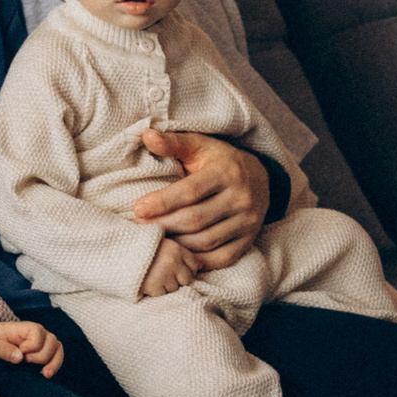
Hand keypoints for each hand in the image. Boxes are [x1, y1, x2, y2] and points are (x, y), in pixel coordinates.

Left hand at [0, 319, 62, 377]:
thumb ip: (2, 349)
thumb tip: (20, 357)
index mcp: (22, 327)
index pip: (38, 333)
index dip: (32, 346)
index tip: (21, 355)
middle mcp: (35, 333)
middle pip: (52, 341)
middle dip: (42, 356)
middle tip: (26, 363)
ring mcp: (40, 343)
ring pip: (58, 349)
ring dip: (54, 363)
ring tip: (44, 374)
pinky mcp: (40, 354)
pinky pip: (56, 357)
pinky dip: (54, 366)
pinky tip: (45, 375)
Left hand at [131, 129, 269, 270]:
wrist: (260, 177)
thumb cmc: (219, 160)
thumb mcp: (199, 145)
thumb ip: (173, 142)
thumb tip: (147, 135)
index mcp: (226, 173)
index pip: (190, 191)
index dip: (162, 202)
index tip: (137, 209)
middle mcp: (240, 198)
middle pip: (195, 220)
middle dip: (164, 225)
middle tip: (138, 227)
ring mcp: (247, 222)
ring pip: (206, 241)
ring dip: (177, 244)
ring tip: (154, 239)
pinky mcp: (248, 240)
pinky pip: (222, 258)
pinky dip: (198, 260)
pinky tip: (179, 255)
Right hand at [140, 237, 198, 297]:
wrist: (116, 250)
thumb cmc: (139, 246)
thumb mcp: (161, 243)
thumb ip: (180, 252)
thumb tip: (201, 266)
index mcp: (176, 248)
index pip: (194, 264)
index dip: (185, 268)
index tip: (174, 267)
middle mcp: (173, 261)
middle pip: (187, 279)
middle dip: (177, 278)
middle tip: (162, 273)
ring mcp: (164, 274)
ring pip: (175, 288)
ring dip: (165, 285)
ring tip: (153, 276)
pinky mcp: (154, 286)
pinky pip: (162, 294)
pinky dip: (155, 291)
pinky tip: (146, 281)